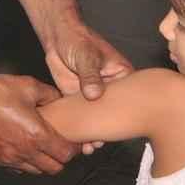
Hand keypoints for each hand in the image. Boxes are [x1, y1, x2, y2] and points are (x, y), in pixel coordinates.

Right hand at [0, 74, 75, 173]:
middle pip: (54, 168)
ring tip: (45, 146)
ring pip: (37, 171)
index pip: (65, 154)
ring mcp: (10, 158)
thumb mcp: (28, 86)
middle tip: (62, 144)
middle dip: (62, 158)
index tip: (75, 141)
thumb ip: (49, 95)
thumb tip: (58, 100)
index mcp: (36, 135)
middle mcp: (25, 151)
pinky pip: (19, 168)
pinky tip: (26, 147)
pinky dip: (27, 163)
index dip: (74, 149)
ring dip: (45, 162)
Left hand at [44, 24, 131, 154]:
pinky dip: (79, 129)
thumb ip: (90, 75)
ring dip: (91, 132)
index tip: (114, 131)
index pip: (126, 99)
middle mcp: (110, 88)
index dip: (121, 116)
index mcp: (121, 76)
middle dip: (106, 130)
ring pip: (95, 118)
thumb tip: (95, 94)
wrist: (58, 37)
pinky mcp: (78, 99)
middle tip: (98, 144)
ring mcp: (94, 95)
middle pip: (111, 113)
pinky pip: (80, 117)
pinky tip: (76, 140)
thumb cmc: (78, 40)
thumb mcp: (86, 56)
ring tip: (86, 147)